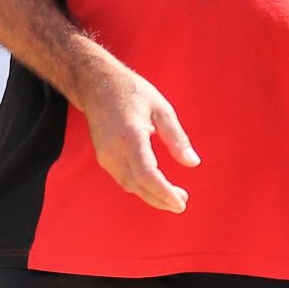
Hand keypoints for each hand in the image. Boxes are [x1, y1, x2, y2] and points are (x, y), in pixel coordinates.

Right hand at [76, 59, 198, 211]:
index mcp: (130, 136)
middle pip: (138, 185)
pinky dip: (140, 187)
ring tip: (175, 197)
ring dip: (151, 196)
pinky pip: (123, 179)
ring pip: (129, 185)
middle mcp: (113, 149)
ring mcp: (105, 155)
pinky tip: (155, 187)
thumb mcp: (162, 109)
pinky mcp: (103, 157)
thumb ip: (177, 138)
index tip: (181, 202)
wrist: (96, 84)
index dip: (163, 192)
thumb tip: (192, 163)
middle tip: (182, 203)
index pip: (146, 174)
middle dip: (161, 199)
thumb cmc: (132, 92)